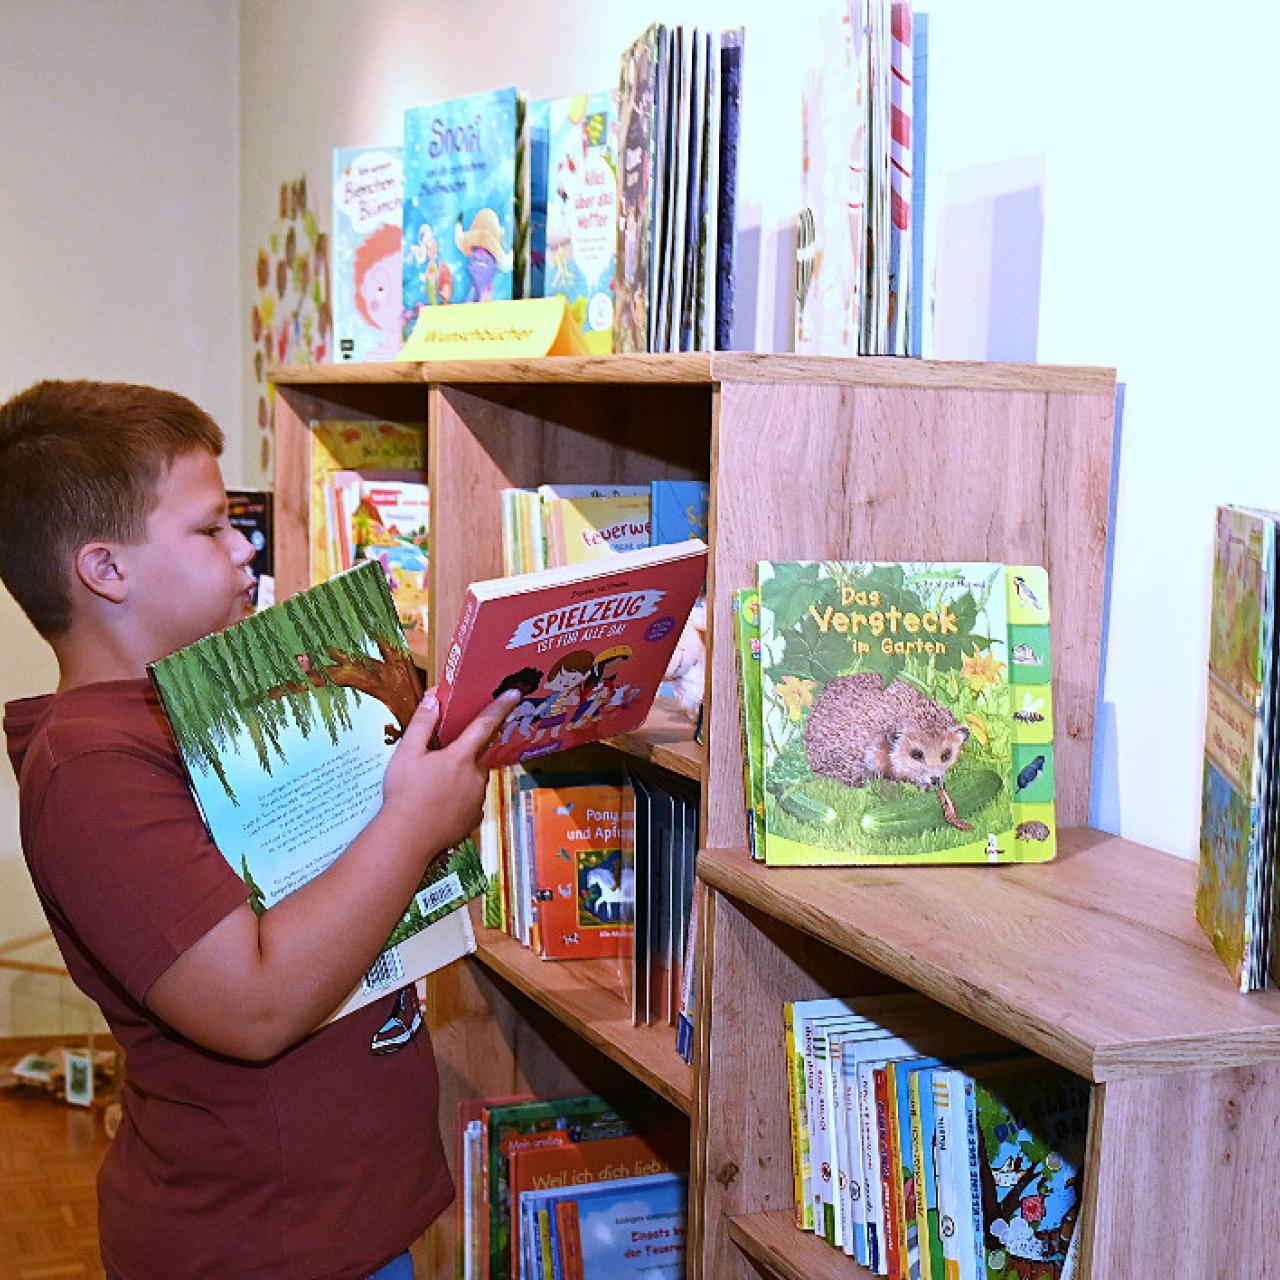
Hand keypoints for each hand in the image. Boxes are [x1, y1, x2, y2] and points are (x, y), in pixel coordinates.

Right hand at [383, 687, 521, 854]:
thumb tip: (433, 699)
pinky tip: (440, 804)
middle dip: (463, 754)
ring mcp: (478, 800)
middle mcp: (476, 777)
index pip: (484, 724)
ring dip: (461, 777)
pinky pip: (471, 801)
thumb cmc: (405, 794)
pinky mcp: (474, 819)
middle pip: (476, 756)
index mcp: (461, 757)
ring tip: (433, 787)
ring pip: (474, 779)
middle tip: (439, 762)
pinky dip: (460, 799)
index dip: (500, 706)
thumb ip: (422, 724)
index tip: (514, 693)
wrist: (407, 839)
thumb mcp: (406, 753)